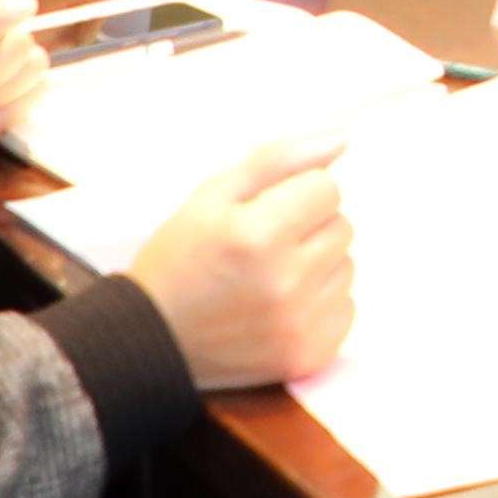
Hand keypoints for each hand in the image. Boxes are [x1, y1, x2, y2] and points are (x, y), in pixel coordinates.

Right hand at [130, 132, 356, 389]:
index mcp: (257, 235)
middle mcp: (285, 282)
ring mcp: (300, 324)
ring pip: (346, 266)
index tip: (263, 212)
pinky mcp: (310, 355)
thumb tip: (340, 141)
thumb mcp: (213, 196)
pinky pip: (345, 308)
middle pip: (342, 227)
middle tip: (262, 248)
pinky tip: (278, 308)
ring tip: (267, 279)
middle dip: (307, 228)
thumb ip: (277, 161)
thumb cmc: (180, 261)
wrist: (151, 341)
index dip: (295, 194)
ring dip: (316, 265)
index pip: (326, 189)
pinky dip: (319, 303)